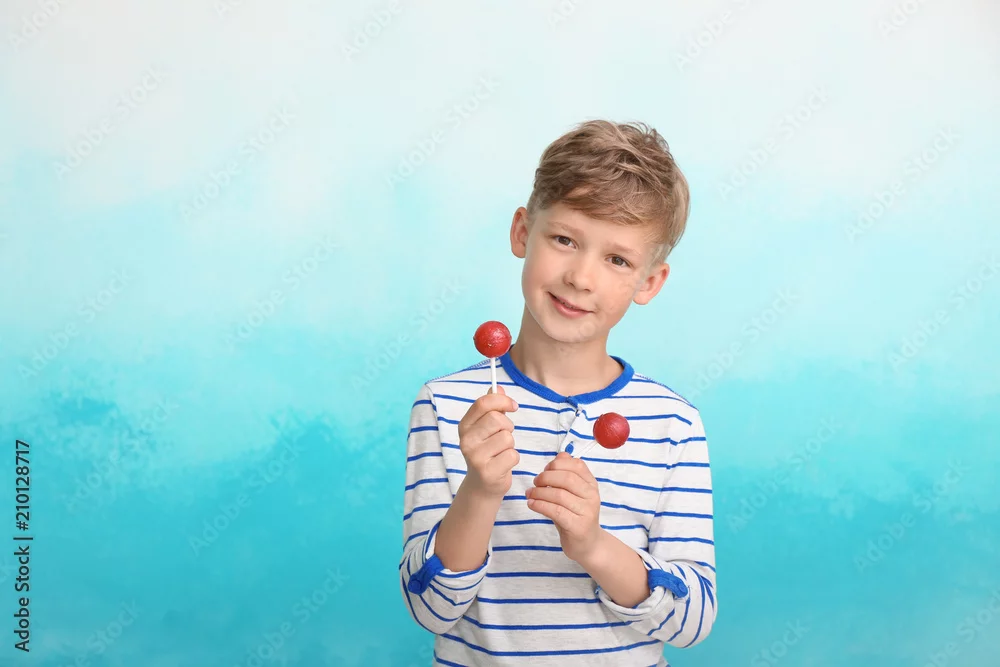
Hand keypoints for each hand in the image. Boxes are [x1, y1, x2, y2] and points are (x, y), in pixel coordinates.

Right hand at [457, 385, 519, 499]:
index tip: (513, 406)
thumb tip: (498, 387)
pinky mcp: (487, 471)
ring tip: (501, 452)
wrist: (481, 486)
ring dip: (510, 445)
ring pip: (507, 437)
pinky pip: (512, 455)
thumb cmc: (487, 452)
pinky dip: (513, 459)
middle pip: (497, 419)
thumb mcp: (486, 428)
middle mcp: (466, 440)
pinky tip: (503, 464)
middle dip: (508, 426)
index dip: (502, 400)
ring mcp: (475, 457)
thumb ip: (491, 408)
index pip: (483, 403)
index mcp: (465, 426)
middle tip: (504, 436)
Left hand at [525, 452, 602, 562]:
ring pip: (559, 495)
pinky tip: (531, 504)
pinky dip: (540, 505)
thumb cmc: (575, 516)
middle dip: (546, 477)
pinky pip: (556, 511)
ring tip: (529, 494)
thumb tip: (560, 455)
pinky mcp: (577, 526)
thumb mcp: (573, 493)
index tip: (545, 469)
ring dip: (539, 492)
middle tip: (535, 482)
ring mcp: (586, 511)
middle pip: (567, 478)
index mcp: (591, 484)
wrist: (588, 545)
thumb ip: (567, 474)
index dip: (557, 464)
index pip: (577, 465)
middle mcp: (592, 496)